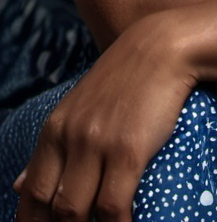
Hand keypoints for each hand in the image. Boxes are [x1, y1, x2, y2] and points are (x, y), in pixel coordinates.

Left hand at [14, 11, 194, 221]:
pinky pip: (113, 207)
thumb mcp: (79, 107)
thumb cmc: (125, 79)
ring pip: (76, 213)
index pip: (31, 192)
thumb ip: (52, 146)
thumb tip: (16, 185)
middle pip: (51, 207)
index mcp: (54, 128)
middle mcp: (70, 137)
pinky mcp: (128, 150)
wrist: (163, 48)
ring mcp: (97, 144)